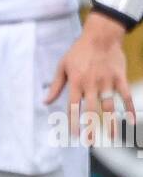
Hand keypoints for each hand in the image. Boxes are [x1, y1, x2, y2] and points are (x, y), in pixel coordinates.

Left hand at [44, 13, 135, 139]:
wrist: (101, 35)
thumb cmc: (79, 51)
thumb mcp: (62, 66)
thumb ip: (55, 86)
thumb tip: (45, 102)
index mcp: (76, 83)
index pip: (73, 107)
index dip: (73, 122)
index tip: (74, 135)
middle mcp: (92, 85)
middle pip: (92, 110)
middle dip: (91, 127)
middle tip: (90, 142)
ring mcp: (107, 82)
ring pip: (110, 106)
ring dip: (111, 123)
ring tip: (111, 137)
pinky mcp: (119, 78)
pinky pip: (126, 96)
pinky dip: (130, 108)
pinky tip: (132, 121)